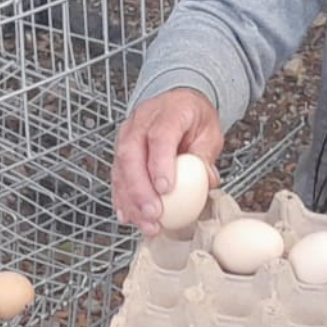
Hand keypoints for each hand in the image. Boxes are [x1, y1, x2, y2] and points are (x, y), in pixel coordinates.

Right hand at [110, 88, 222, 236]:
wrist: (176, 103)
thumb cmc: (192, 118)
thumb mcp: (209, 132)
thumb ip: (205, 156)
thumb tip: (206, 182)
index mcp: (168, 112)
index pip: (160, 136)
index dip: (160, 164)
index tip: (165, 189)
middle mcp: (142, 122)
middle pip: (132, 155)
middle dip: (140, 189)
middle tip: (153, 214)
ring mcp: (127, 135)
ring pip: (121, 168)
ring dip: (130, 200)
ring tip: (145, 223)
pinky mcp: (120, 151)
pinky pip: (116, 176)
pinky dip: (121, 198)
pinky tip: (128, 216)